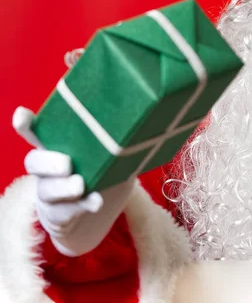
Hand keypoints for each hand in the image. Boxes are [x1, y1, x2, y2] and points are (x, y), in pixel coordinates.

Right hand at [13, 106, 134, 256]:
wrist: (95, 220)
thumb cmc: (104, 178)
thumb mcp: (114, 158)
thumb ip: (120, 145)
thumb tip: (145, 126)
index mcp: (59, 149)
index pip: (36, 134)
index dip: (26, 124)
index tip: (22, 114)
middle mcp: (48, 171)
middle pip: (34, 162)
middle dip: (48, 161)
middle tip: (67, 163)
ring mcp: (50, 195)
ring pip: (47, 190)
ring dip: (64, 188)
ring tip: (80, 185)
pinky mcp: (58, 217)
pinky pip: (65, 212)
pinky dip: (81, 206)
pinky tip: (95, 202)